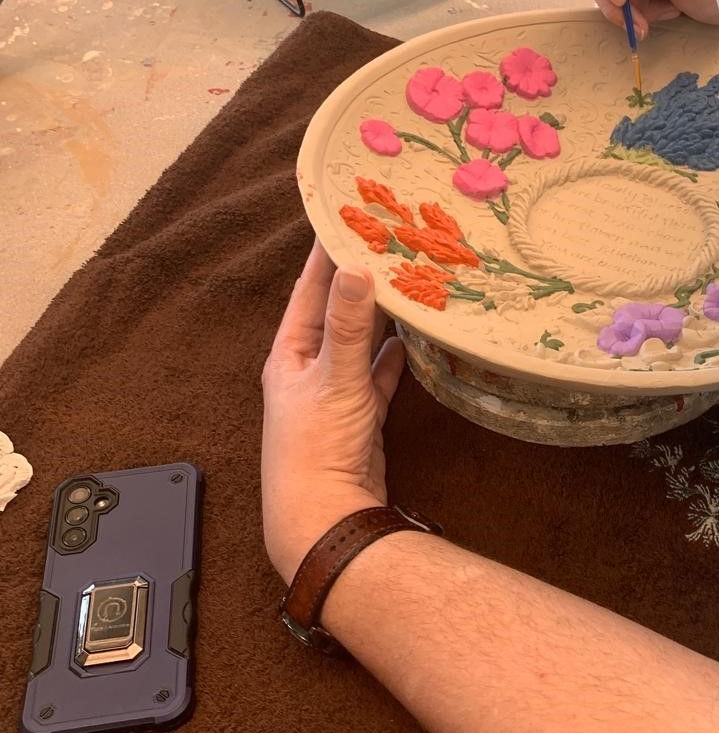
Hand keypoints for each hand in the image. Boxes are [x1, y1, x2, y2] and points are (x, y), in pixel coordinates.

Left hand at [260, 243, 406, 581]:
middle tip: (390, 242)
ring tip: (408, 280)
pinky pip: (380, 375)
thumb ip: (348, 325)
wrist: (326, 517)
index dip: (326, 254)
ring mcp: (335, 394)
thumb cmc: (317, 448)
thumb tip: (357, 267)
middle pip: (337, 313)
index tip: (346, 216)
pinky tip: (414, 337)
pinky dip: (396, 356)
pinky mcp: (360, 417)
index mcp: (289, 355)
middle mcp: (308, 370)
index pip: (309, 290)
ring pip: (361, 343)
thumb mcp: (334, 378)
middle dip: (361, 281)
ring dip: (381, 317)